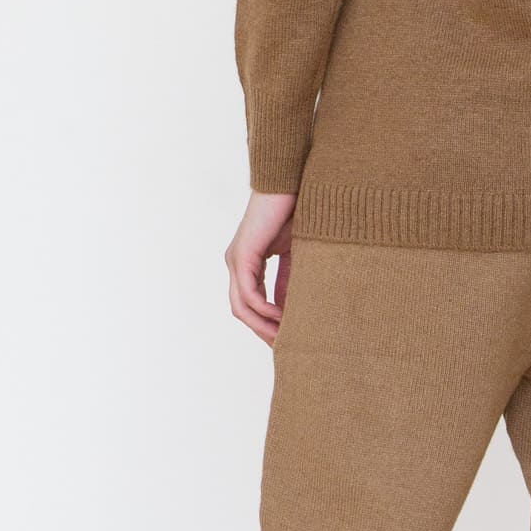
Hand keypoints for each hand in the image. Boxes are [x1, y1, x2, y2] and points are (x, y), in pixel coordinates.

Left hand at [228, 189, 297, 345]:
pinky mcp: (242, 255)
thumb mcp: (294, 255)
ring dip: (263, 325)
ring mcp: (236, 260)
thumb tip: (290, 309)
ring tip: (285, 337)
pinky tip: (283, 316)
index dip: (266, 324)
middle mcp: (236, 264)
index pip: (250, 304)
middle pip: (242, 311)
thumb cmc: (295, 212)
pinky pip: (248, 293)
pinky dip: (265, 308)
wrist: (288, 183)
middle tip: (284, 347)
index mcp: (247, 264)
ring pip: (241, 306)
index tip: (287, 339)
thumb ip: (289, 280)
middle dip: (262, 331)